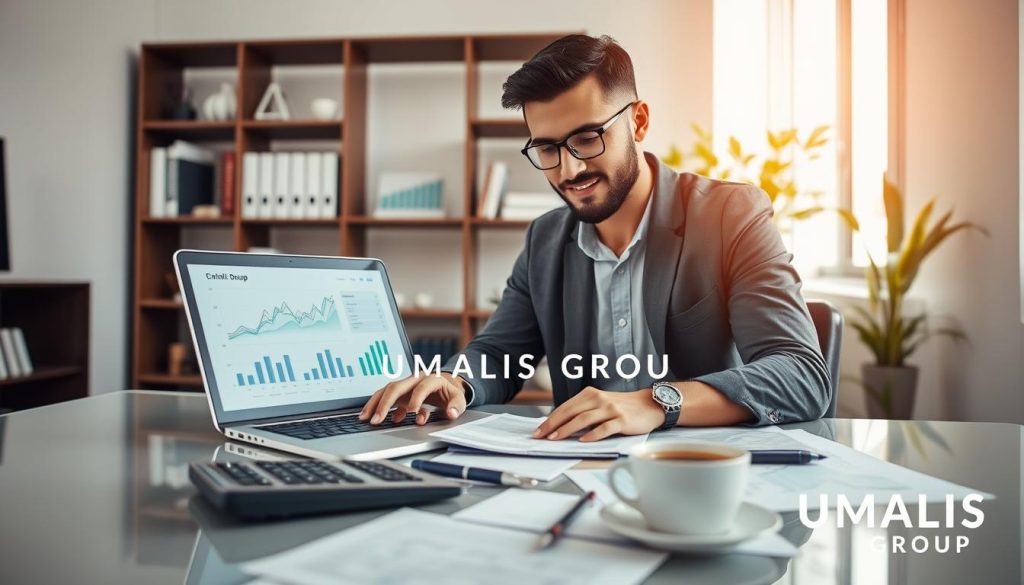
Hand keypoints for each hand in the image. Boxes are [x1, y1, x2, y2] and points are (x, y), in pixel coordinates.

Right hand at [359, 373, 467, 425]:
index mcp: (431, 378)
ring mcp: (407, 385)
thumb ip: (457, 406)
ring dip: (375, 404)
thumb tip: (451, 413)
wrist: (447, 384)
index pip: (421, 388)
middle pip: (396, 387)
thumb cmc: (451, 392)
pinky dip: (379, 406)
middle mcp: (415, 379)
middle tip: (377, 419)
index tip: (412, 414)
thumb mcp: (459, 399)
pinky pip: (387, 397)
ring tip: (365, 417)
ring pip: (387, 390)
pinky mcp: (402, 392)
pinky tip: (374, 418)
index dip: (416, 400)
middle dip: (385, 404)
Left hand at [532, 386, 665, 441]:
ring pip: (584, 419)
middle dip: (553, 425)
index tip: (538, 430)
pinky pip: (605, 428)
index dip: (550, 419)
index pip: (565, 407)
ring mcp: (610, 409)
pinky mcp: (621, 419)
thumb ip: (583, 412)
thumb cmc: (622, 407)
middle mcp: (598, 399)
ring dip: (567, 429)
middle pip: (570, 412)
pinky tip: (583, 441)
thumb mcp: (600, 404)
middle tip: (541, 436)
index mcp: (590, 394)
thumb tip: (561, 427)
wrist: (649, 405)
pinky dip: (593, 435)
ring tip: (556, 438)